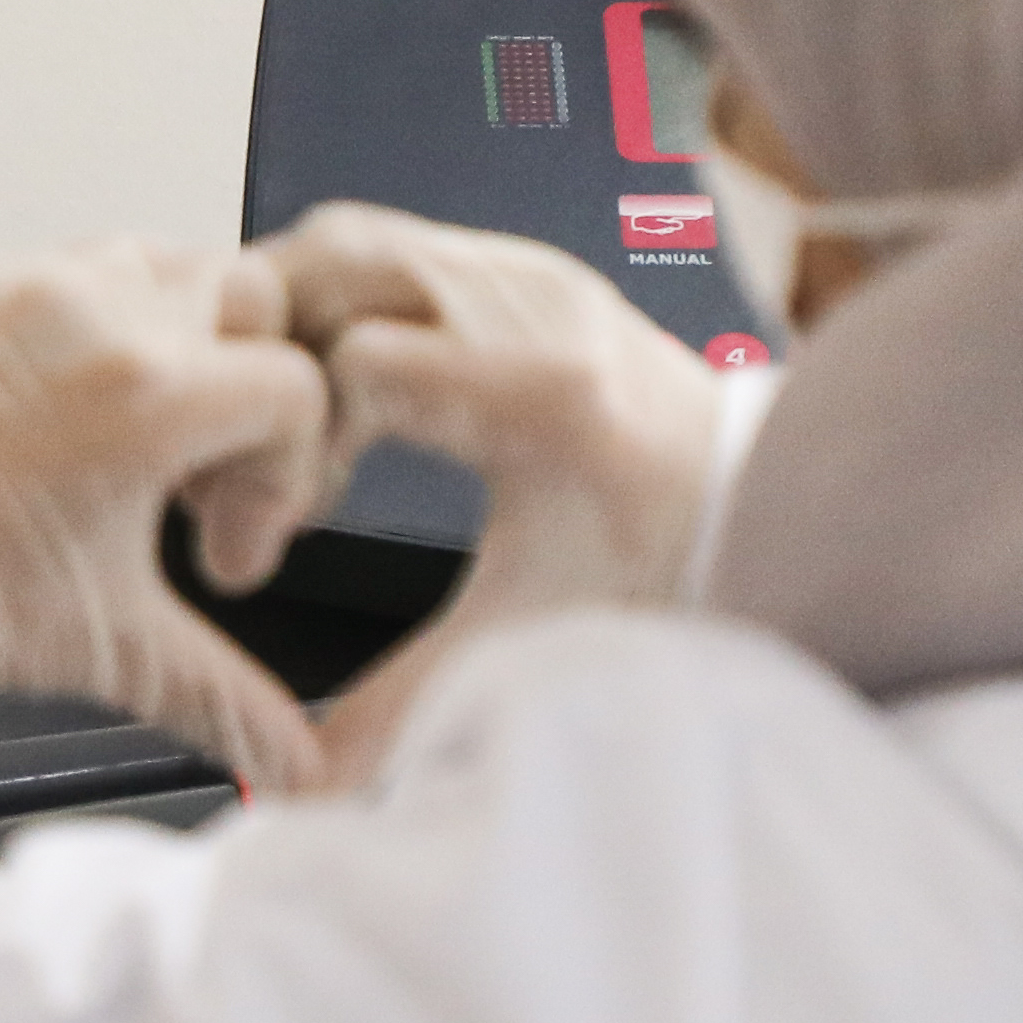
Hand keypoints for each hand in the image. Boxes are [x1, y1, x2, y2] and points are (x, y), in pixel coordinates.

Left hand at [0, 243, 340, 797]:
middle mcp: (82, 312)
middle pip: (241, 297)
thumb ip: (223, 699)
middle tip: (191, 481)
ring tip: (122, 440)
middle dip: (242, 383)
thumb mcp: (100, 648)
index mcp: (143, 390)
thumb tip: (300, 761)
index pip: (295, 391)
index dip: (283, 483)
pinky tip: (36, 423)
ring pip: (144, 262)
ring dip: (162, 338)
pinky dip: (67, 332)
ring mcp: (7, 288)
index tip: (222, 556)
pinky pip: (43, 273)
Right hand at [243, 204, 730, 779]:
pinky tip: (341, 401)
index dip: (283, 461)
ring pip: (345, 240)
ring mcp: (528, 271)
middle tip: (254, 475)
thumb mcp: (530, 638)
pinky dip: (333, 312)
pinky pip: (387, 249)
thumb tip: (302, 783)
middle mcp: (534, 306)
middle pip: (327, 270)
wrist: (768, 507)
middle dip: (258, 372)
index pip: (354, 368)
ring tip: (290, 439)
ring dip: (285, 331)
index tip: (271, 549)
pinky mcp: (521, 266)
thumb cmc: (670, 567)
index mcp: (545, 396)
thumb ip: (405, 703)